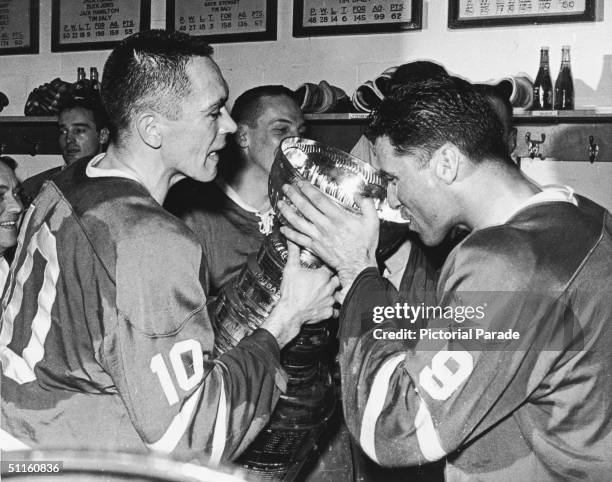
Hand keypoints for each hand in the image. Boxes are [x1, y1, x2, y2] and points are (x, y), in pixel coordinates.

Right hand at [262, 240, 339, 347]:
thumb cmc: (291, 292)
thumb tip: (292, 240)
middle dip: (334, 278)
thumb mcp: (291, 269)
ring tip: (328, 291)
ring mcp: (330, 300)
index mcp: (323, 276)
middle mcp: (329, 288)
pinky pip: (336, 310)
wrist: (289, 312)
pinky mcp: (328, 312)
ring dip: (334, 293)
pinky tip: (329, 305)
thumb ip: (293, 253)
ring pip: (339, 294)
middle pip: (338, 279)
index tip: (327, 265)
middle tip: (327, 278)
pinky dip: (333, 308)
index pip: (332, 266)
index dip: (330, 265)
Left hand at [277, 180, 378, 294]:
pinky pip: (298, 239)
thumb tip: (358, 193)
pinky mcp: (314, 247)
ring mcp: (317, 236)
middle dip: (293, 196)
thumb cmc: (365, 244)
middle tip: (285, 188)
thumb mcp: (372, 221)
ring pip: (298, 222)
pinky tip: (282, 228)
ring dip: (287, 212)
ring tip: (279, 203)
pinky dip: (289, 233)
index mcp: (337, 217)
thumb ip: (367, 204)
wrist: (357, 265)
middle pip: (304, 207)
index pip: (318, 199)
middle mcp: (324, 225)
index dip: (308, 189)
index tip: (300, 182)